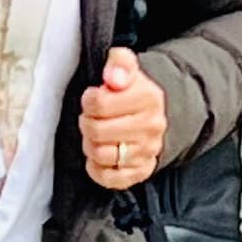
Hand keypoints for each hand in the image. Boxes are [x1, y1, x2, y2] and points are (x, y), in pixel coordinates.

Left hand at [81, 47, 168, 190]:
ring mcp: (147, 151)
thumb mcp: (125, 66)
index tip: (92, 99)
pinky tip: (98, 156)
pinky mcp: (140, 172)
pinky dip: (97, 168)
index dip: (88, 101)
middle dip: (87, 123)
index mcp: (149, 98)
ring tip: (95, 135)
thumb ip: (118, 63)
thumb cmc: (130, 91)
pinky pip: (109, 178)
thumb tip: (113, 77)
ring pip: (101, 154)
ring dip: (90, 145)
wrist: (153, 114)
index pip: (100, 103)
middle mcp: (152, 127)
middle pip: (97, 131)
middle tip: (91, 118)